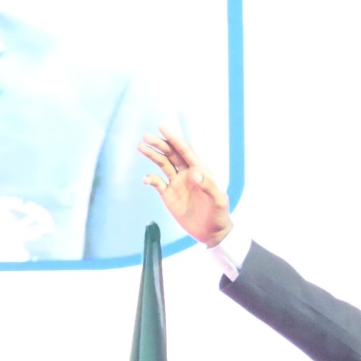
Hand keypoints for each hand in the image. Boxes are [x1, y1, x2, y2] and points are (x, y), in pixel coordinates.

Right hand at [140, 126, 233, 246]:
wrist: (212, 233)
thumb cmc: (219, 215)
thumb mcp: (218, 200)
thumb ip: (208, 186)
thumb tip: (194, 172)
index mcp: (200, 171)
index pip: (185, 151)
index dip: (175, 139)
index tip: (163, 128)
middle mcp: (187, 174)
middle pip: (171, 154)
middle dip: (160, 144)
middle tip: (146, 137)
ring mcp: (177, 184)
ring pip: (162, 165)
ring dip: (152, 156)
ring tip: (141, 147)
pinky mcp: (169, 195)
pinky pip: (157, 183)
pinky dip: (150, 179)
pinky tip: (146, 179)